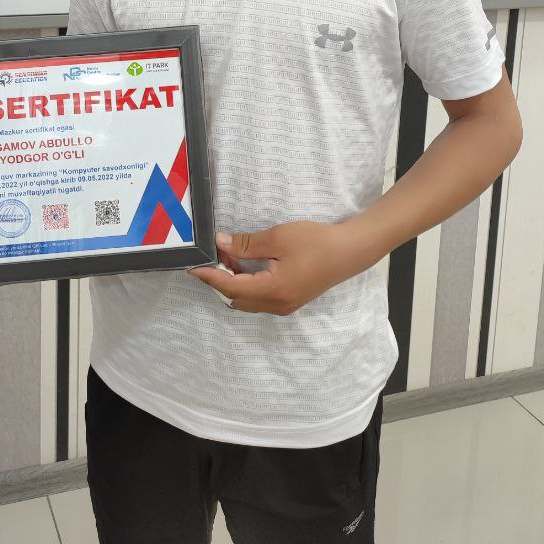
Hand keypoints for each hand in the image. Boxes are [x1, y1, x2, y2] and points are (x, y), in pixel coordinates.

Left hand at [188, 221, 369, 314]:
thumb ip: (246, 245)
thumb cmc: (316, 242)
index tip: (193, 267)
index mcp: (272, 291)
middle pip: (236, 298)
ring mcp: (284, 305)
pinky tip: (246, 265)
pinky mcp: (290, 300)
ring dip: (233, 282)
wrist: (349, 251)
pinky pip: (259, 298)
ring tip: (227, 258)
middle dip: (219, 280)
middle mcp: (276, 305)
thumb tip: (220, 244)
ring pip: (247, 300)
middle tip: (211, 257)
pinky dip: (247, 284)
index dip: (210, 277)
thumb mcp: (278, 238)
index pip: (230, 287)